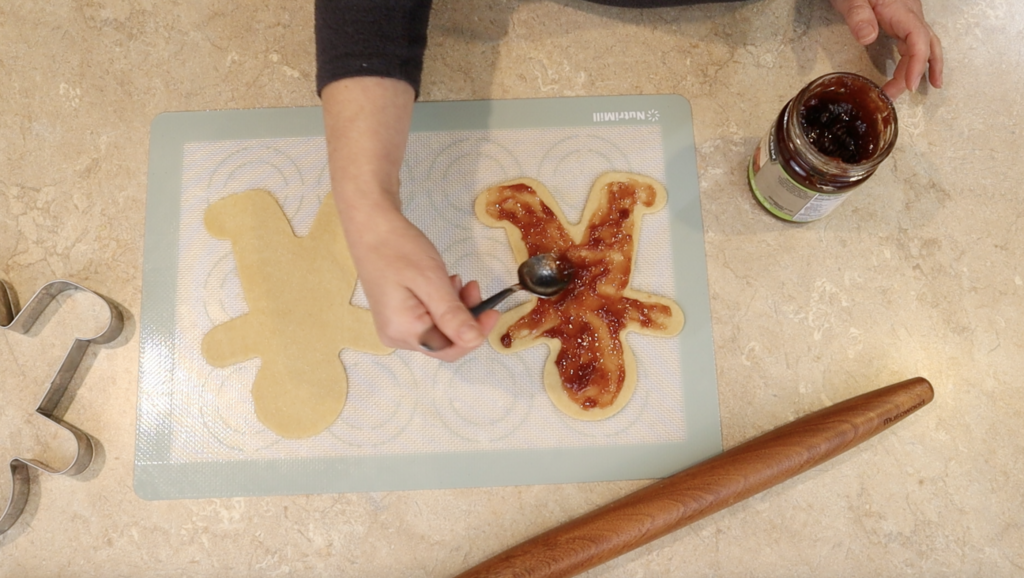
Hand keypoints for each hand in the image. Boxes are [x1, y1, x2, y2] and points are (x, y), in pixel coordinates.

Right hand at [345, 204, 499, 361]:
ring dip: (456, 308)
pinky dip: (443, 305)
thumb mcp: (431, 280)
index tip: (494, 311)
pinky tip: (444, 284)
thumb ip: (452, 314)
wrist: (371, 228)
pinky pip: (430, 320)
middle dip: (466, 319)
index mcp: (403, 331)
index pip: (449, 350)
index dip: (475, 334)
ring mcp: (396, 328)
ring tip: (457, 281)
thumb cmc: (399, 249)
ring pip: (440, 330)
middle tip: (473, 287)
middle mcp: (397, 337)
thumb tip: (474, 341)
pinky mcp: (399, 317)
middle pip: (445, 342)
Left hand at [830, 0, 943, 99]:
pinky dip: (918, 57)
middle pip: (924, 44)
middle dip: (915, 72)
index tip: (908, 85)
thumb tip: (868, 37)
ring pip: (924, 42)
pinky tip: (916, 71)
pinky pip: (914, 39)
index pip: (918, 38)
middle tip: (896, 95)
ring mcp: (907, 15)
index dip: (917, 63)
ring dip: (924, 66)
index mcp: (900, 9)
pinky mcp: (899, 17)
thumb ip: (858, 15)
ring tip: (925, 88)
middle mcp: (909, 12)